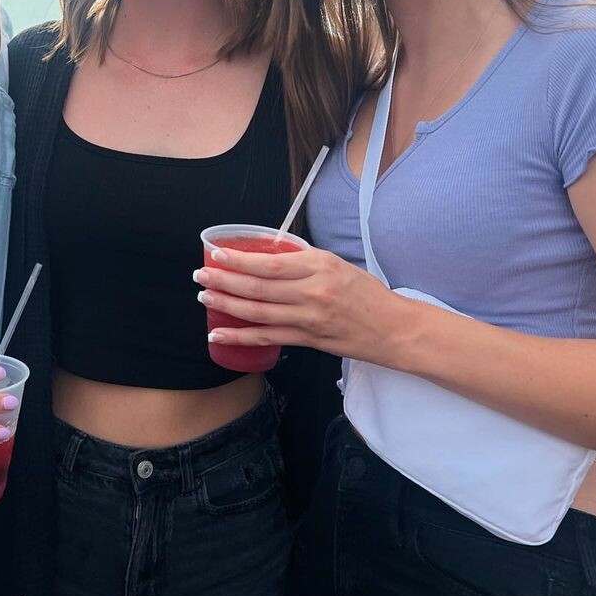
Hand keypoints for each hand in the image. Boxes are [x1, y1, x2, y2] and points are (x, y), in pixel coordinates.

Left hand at [195, 244, 407, 360]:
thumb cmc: (367, 293)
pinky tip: (219, 334)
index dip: (239, 260)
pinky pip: (268, 338)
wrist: (394, 329)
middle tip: (201, 276)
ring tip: (205, 298)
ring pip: (258, 313)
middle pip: (258, 287)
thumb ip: (304, 262)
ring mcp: (309, 319)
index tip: (217, 255)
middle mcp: (312, 292)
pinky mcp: (309, 340)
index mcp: (319, 266)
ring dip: (227, 306)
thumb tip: (269, 257)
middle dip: (224, 281)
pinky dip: (240, 337)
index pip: (270, 263)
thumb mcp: (337, 265)